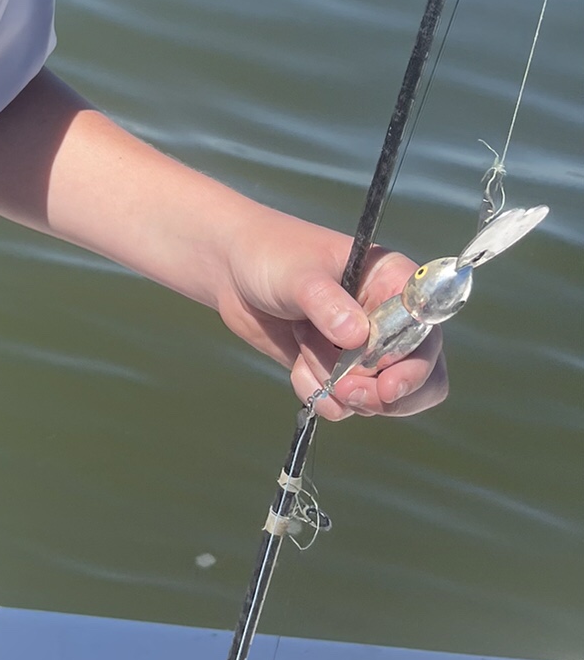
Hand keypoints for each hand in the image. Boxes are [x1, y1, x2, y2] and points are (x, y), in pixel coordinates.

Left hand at [218, 218, 447, 422]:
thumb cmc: (271, 255)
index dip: (416, 362)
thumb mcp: (298, 275)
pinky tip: (297, 370)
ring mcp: (365, 348)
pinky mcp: (338, 370)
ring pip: (381, 397)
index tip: (387, 382)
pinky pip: (346, 403)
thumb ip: (327, 303)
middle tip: (349, 392)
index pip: (426, 330)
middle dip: (387, 393)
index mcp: (393, 282)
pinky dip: (322, 397)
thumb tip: (357, 337)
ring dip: (343, 390)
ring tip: (305, 358)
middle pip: (421, 374)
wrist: (232, 271)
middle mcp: (388, 319)